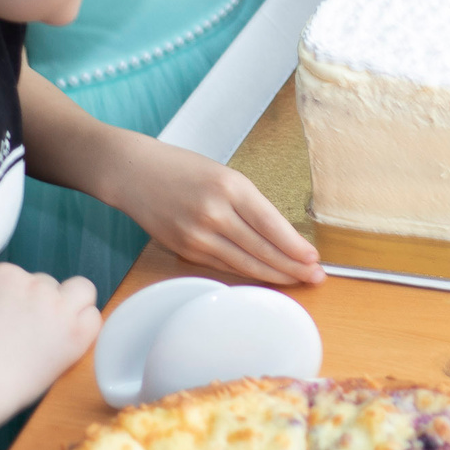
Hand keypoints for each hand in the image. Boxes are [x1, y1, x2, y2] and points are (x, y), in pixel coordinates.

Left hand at [0, 262, 99, 420]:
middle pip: (78, 286)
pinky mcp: (2, 273)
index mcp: (78, 334)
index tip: (55, 327)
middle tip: (33, 315)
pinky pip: (7, 273)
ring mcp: (32, 284)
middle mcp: (61, 305)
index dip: (73, 317)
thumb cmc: (1, 390)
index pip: (91, 309)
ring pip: (38, 279)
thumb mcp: (51, 369)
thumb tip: (51, 324)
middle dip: (61, 297)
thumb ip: (61, 340)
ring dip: (25, 292)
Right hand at [103, 137, 321, 285]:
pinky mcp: (185, 249)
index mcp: (229, 186)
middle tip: (316, 277)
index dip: (295, 246)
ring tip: (297, 280)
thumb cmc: (183, 169)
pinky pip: (223, 266)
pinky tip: (264, 277)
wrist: (133, 173)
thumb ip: (250, 204)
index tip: (314, 258)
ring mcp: (197, 235)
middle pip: (261, 249)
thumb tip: (282, 237)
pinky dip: (247, 273)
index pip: (271, 224)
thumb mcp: (224, 175)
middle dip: (292, 267)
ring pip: (244, 264)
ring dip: (273, 275)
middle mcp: (214, 212)